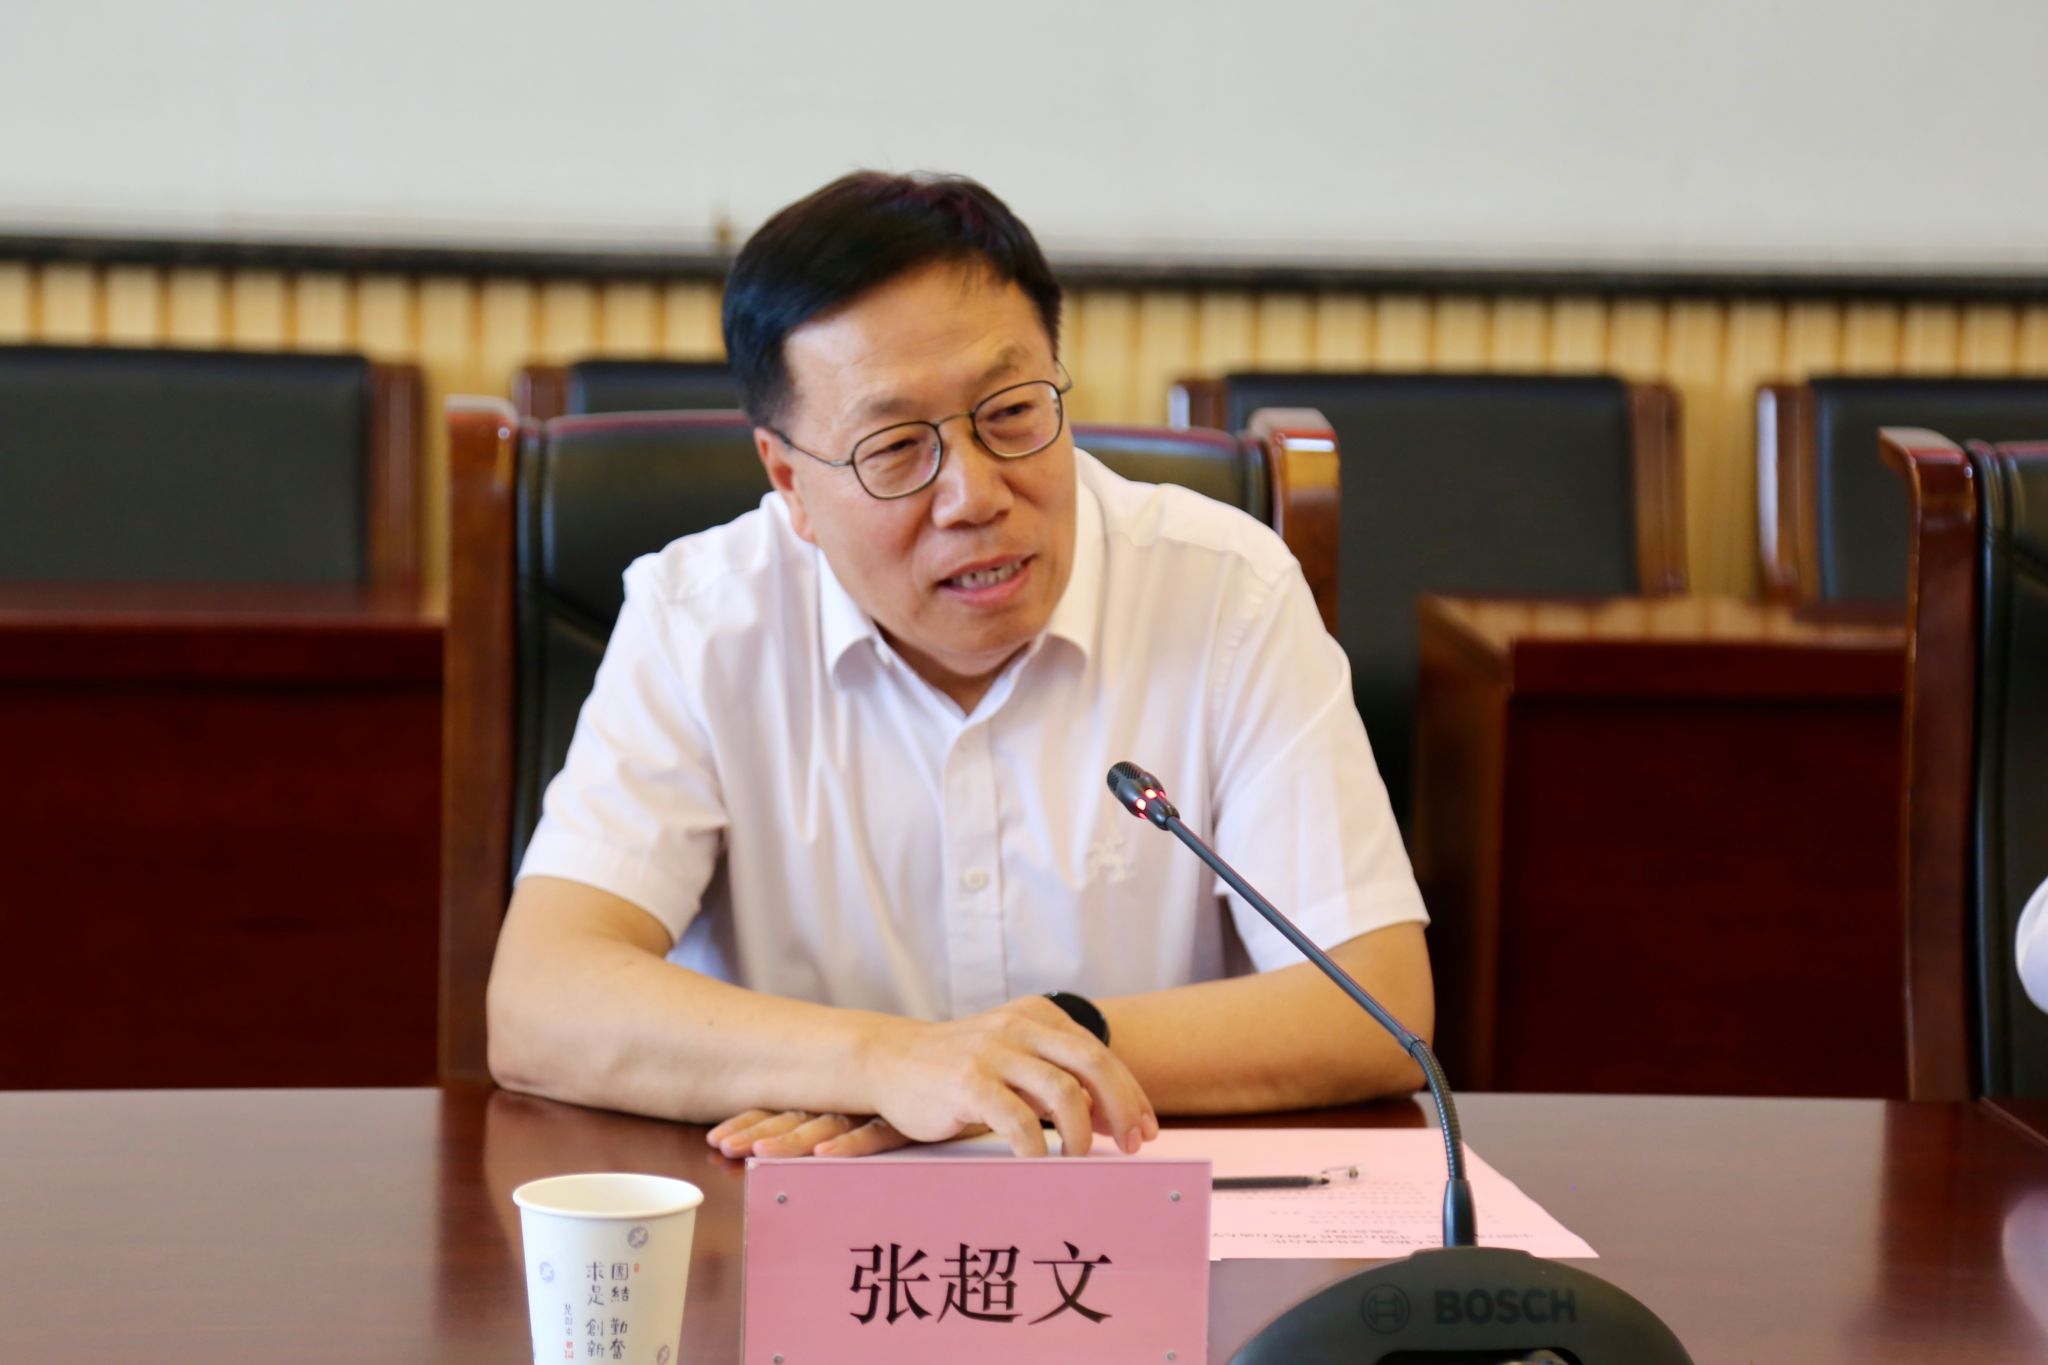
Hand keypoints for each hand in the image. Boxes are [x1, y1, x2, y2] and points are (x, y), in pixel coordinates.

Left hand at [707, 1110, 920, 1158]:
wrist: (983, 1073)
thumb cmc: (930, 1091)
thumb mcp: (881, 1102)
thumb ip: (849, 1115)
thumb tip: (811, 1138)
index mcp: (842, 1091)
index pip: (790, 1105)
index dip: (753, 1118)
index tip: (717, 1137)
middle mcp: (855, 1096)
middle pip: (798, 1114)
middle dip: (758, 1129)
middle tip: (722, 1145)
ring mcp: (881, 1106)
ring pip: (829, 1124)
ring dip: (794, 1139)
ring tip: (760, 1152)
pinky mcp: (911, 1118)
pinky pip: (876, 1132)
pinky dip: (851, 1145)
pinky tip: (825, 1157)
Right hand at [853, 995, 1157, 1157]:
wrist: (890, 1060)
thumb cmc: (960, 1069)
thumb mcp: (1014, 1059)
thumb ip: (1059, 1078)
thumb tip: (1111, 1116)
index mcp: (1037, 1016)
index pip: (1100, 1054)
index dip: (1130, 1094)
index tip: (1144, 1129)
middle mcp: (1018, 1026)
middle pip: (1093, 1064)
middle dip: (1122, 1108)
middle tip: (1131, 1146)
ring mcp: (992, 1052)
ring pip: (1063, 1092)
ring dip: (1080, 1133)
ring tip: (1077, 1158)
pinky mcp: (967, 1082)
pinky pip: (1018, 1120)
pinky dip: (1037, 1148)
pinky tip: (1038, 1164)